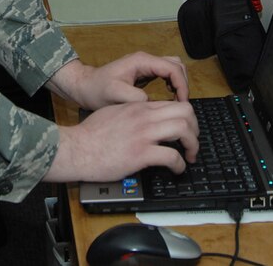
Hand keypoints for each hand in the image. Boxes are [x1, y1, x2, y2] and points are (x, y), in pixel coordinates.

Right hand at [44, 100, 198, 182]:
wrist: (77, 148)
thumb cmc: (91, 134)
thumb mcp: (114, 113)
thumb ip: (132, 113)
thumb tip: (145, 120)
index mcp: (138, 107)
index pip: (174, 103)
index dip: (186, 116)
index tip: (186, 129)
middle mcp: (144, 117)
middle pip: (185, 111)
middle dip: (195, 128)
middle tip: (192, 141)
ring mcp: (143, 134)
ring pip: (184, 129)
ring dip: (192, 144)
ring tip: (190, 155)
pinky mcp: (140, 154)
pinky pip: (172, 156)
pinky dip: (180, 164)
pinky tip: (177, 169)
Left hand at [46, 53, 189, 110]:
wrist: (85, 87)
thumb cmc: (97, 90)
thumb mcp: (114, 95)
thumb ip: (135, 98)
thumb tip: (152, 103)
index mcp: (141, 61)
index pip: (172, 68)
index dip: (181, 85)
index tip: (181, 103)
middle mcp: (145, 60)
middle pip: (176, 65)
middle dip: (183, 83)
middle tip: (181, 103)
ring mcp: (145, 65)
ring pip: (173, 68)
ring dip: (179, 83)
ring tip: (177, 102)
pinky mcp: (144, 73)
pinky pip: (165, 74)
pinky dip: (172, 84)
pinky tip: (168, 98)